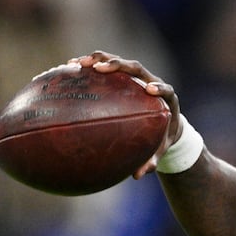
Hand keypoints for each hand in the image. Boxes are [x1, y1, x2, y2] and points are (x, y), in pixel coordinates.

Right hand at [70, 51, 181, 178]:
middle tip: (101, 68)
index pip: (165, 89)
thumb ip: (152, 161)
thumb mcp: (159, 151)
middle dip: (119, 65)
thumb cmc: (162, 138)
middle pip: (137, 69)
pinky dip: (91, 66)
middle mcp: (151, 83)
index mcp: (165, 100)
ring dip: (101, 60)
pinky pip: (108, 68)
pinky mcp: (125, 77)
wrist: (165, 123)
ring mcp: (138, 78)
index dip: (159, 87)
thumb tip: (137, 175)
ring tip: (79, 62)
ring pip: (120, 64)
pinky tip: (71, 67)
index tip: (149, 90)